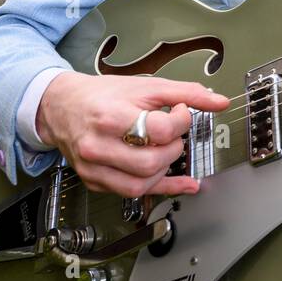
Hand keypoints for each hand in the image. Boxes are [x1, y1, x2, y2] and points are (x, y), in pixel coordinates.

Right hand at [36, 71, 229, 197]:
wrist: (63, 106)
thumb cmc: (103, 96)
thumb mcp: (146, 86)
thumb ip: (186, 93)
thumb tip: (219, 101)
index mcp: (110, 117)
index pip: (158, 131)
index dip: (180, 121)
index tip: (181, 112)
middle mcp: (98, 146)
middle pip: (151, 162)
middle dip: (174, 148)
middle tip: (174, 134)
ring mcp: (94, 167)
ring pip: (141, 184)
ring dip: (165, 170)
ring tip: (167, 150)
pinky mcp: (95, 181)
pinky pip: (131, 194)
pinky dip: (161, 188)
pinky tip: (182, 182)